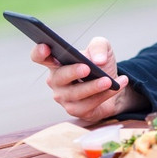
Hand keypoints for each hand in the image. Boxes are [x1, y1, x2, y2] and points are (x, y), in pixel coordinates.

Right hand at [30, 36, 147, 121]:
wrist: (113, 85)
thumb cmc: (101, 65)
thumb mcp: (103, 49)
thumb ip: (99, 46)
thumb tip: (98, 60)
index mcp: (56, 62)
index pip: (40, 57)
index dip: (39, 52)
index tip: (46, 47)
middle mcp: (56, 81)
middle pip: (59, 77)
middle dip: (73, 72)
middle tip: (87, 68)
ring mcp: (64, 98)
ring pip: (76, 94)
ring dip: (94, 87)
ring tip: (109, 81)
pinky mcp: (76, 111)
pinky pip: (89, 105)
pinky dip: (105, 95)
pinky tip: (117, 86)